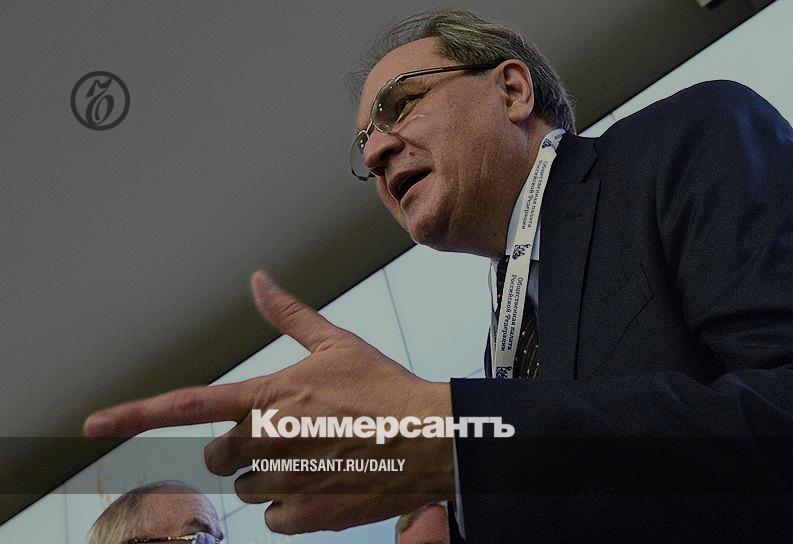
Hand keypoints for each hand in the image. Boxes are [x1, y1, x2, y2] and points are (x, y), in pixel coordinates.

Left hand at [84, 271, 454, 532]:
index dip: (133, 414)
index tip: (91, 424)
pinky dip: (290, 505)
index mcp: (268, 397)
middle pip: (219, 455)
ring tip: (315, 456)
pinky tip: (322, 483)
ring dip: (270, 475)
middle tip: (287, 435)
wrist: (431, 440)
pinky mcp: (305, 515)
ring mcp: (284, 482)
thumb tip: (258, 280)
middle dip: (242, 447)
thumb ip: (288, 316)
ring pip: (247, 487)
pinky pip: (272, 519)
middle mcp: (267, 441)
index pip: (186, 406)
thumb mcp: (337, 344)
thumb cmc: (387, 389)